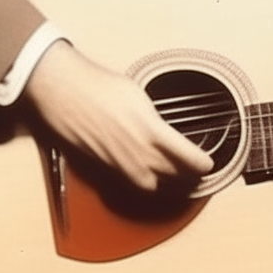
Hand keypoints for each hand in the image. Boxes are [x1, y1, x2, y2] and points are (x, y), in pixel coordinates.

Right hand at [24, 40, 213, 191]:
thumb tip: (163, 130)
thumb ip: (154, 119)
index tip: (208, 165)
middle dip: (189, 178)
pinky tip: (148, 178)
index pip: (187, 157)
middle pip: (172, 175)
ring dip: (167, 185)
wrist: (64, 92)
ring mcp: (118, 162)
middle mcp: (136, 152)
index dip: (201, 164)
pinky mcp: (102, 166)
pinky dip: (144, 182)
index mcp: (151, 131)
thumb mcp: (138, 96)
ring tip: (179, 182)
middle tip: (198, 176)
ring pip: (151, 185)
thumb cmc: (99, 87)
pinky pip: (129, 182)